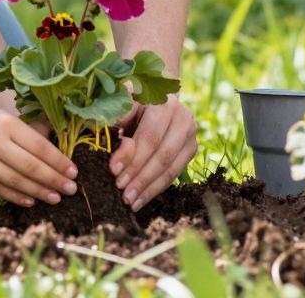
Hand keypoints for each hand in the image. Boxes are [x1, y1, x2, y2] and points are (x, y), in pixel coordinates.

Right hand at [0, 96, 77, 206]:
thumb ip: (22, 132)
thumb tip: (52, 149)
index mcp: (6, 123)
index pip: (40, 147)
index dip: (59, 162)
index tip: (73, 172)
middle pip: (32, 167)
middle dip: (54, 180)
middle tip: (71, 189)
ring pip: (17, 181)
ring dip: (38, 192)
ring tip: (55, 198)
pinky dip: (16, 196)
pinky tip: (30, 200)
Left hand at [110, 96, 196, 211]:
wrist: (154, 104)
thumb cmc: (131, 105)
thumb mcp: (122, 108)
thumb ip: (119, 124)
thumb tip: (121, 151)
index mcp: (164, 103)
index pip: (150, 136)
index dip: (132, 156)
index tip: (113, 171)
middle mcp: (182, 117)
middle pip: (162, 155)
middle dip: (140, 176)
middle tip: (122, 192)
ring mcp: (190, 134)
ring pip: (170, 167)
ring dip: (148, 187)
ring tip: (130, 201)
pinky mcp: (191, 149)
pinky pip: (174, 174)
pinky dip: (155, 189)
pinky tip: (140, 200)